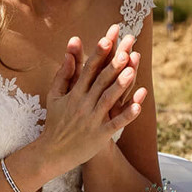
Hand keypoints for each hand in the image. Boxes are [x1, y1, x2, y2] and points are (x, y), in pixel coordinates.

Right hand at [32, 25, 147, 176]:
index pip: (88, 69)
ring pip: (108, 99)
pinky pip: (116, 123)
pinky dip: (127, 115)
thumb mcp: (55, 96)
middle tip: (126, 49)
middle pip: (101, 81)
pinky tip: (139, 105)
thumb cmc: (56, 121)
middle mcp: (83, 104)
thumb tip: (70, 52)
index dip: (99, 53)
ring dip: (121, 85)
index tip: (108, 38)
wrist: (53, 152)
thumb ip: (63, 73)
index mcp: (74, 93)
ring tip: (132, 71)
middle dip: (114, 64)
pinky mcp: (100, 135)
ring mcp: (92, 119)